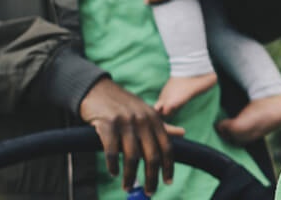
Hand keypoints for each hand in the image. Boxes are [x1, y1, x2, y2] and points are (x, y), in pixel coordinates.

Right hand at [79, 78, 185, 194]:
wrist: (97, 89)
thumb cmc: (123, 105)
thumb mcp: (145, 112)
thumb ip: (162, 125)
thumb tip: (183, 133)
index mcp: (154, 118)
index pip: (166, 147)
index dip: (168, 166)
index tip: (167, 182)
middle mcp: (142, 120)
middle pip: (151, 155)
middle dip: (151, 177)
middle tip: (149, 191)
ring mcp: (125, 122)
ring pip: (131, 156)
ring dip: (130, 175)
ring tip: (127, 187)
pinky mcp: (107, 124)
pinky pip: (111, 151)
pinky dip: (113, 165)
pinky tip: (113, 173)